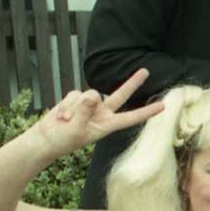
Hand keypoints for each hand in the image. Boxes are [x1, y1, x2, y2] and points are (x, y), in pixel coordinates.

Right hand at [35, 69, 163, 154]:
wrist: (46, 139)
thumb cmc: (63, 140)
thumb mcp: (76, 129)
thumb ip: (84, 111)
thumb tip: (92, 94)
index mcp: (107, 125)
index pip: (131, 117)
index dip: (146, 112)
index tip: (163, 106)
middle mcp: (102, 113)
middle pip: (120, 94)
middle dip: (132, 82)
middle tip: (146, 70)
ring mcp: (90, 105)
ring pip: (89, 94)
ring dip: (75, 108)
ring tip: (67, 121)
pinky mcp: (77, 99)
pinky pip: (75, 94)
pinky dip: (67, 105)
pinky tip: (62, 116)